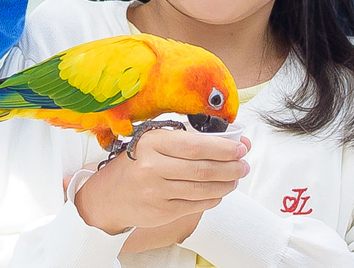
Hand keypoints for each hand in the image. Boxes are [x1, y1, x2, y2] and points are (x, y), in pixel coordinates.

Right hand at [73, 129, 248, 238]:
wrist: (109, 196)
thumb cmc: (138, 163)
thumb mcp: (155, 144)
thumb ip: (189, 141)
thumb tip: (234, 142)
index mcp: (152, 142)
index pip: (196, 145)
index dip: (224, 148)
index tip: (240, 148)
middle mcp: (152, 167)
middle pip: (203, 169)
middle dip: (231, 167)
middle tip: (244, 165)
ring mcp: (156, 192)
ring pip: (203, 189)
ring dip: (226, 184)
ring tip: (236, 178)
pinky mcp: (161, 212)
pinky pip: (196, 205)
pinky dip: (213, 198)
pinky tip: (219, 192)